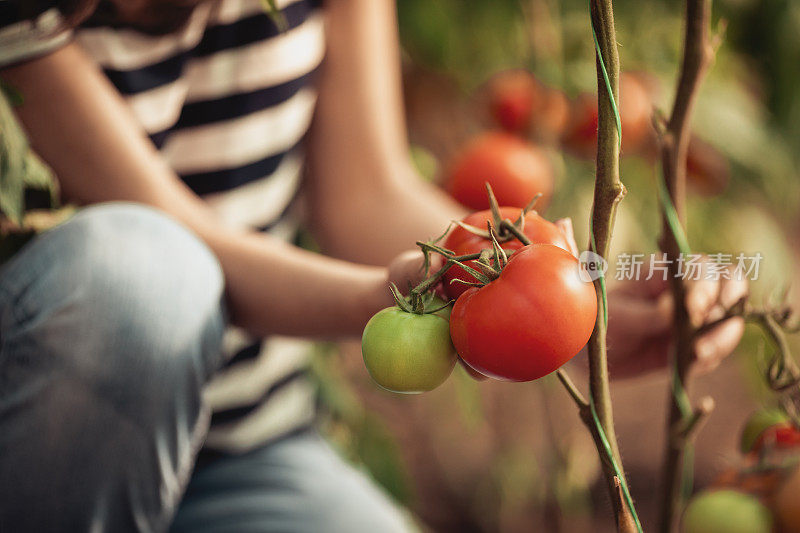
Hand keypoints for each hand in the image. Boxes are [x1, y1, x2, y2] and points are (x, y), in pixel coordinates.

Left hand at [606, 259, 747, 377]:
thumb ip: (645, 313)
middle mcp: (688, 290)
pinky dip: (710, 358)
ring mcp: (696, 318)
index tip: (693, 308)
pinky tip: (692, 364)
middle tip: (707, 325)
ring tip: (699, 354)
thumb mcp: (617, 316)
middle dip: (727, 306)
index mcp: (666, 272)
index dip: (705, 285)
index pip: (702, 267)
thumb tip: (673, 307)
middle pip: (730, 285)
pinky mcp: (697, 344)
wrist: (595, 354)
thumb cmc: (601, 322)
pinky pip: (717, 349)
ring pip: (730, 319)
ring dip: (723, 337)